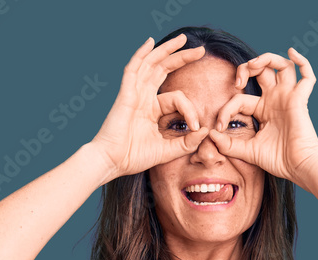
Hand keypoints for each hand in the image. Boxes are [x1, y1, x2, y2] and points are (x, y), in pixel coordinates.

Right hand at [89, 33, 211, 179]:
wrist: (112, 161)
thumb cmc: (134, 157)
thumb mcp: (167, 150)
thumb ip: (187, 142)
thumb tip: (205, 130)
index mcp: (152, 110)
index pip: (177, 98)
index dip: (190, 109)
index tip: (195, 126)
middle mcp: (143, 98)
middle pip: (163, 70)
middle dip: (182, 58)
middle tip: (201, 50)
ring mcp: (134, 93)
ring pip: (151, 64)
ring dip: (166, 50)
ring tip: (183, 39)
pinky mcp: (125, 93)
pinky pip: (133, 68)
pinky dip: (141, 54)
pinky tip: (150, 42)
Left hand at [207, 47, 317, 190]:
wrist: (297, 167)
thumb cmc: (277, 160)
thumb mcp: (247, 151)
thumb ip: (228, 144)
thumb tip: (210, 134)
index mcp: (263, 109)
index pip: (239, 99)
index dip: (226, 109)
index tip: (220, 127)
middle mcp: (275, 99)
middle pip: (262, 71)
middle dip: (246, 69)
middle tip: (238, 81)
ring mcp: (288, 97)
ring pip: (281, 66)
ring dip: (266, 59)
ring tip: (253, 65)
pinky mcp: (300, 100)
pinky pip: (307, 76)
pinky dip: (302, 61)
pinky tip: (292, 52)